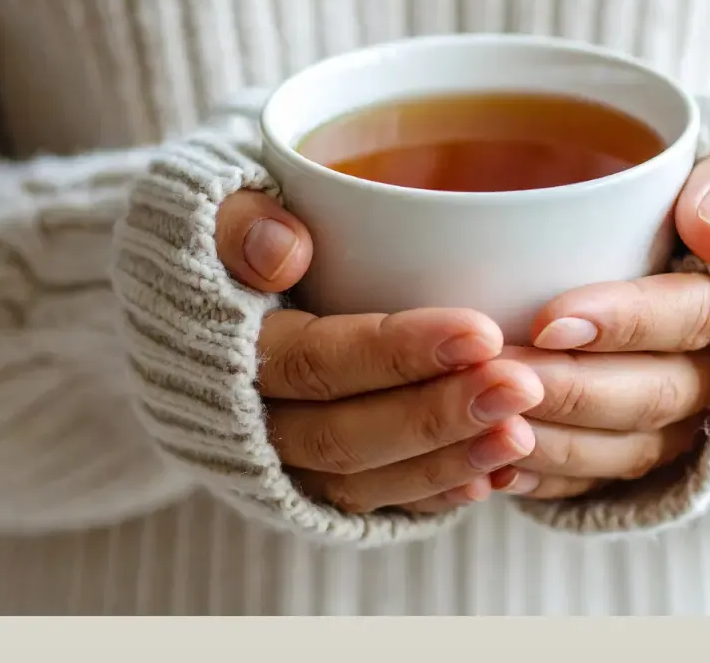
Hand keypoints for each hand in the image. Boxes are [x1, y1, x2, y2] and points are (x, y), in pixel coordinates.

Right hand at [215, 191, 539, 514]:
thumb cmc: (222, 236)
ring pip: (360, 480)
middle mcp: (249, 420)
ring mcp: (278, 459)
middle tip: (520, 387)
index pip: (316, 361)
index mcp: (227, 351)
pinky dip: (429, 494)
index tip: (481, 332)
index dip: (396, 353)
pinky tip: (492, 476)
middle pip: (343, 434)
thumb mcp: (207, 206)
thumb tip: (284, 254)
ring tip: (520, 435)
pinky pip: (369, 503)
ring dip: (445, 462)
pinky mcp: (308, 479)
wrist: (189, 297)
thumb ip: (238, 221)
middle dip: (436, 416)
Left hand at [488, 152, 709, 499]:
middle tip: (494, 373)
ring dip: (551, 441)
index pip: (690, 318)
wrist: (679, 254)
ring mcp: (676, 427)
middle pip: (648, 395)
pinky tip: (494, 469)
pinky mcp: (635, 455)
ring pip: (620, 451)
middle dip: (568, 390)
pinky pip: (596, 486)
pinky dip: (546, 481)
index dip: (623, 323)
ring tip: (482, 420)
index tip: (548, 320)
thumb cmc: (688, 200)